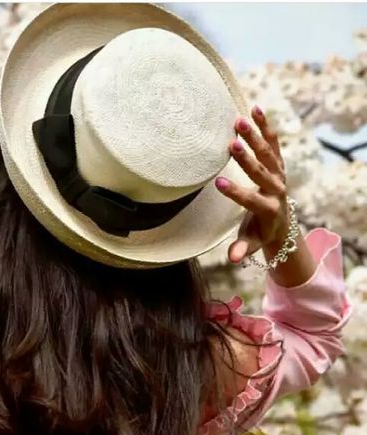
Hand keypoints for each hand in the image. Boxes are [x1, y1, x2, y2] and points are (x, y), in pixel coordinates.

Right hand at [214, 105, 289, 263]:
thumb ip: (242, 249)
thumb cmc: (259, 233)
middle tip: (232, 144)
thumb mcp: (251, 243)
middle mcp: (276, 188)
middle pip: (261, 171)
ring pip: (267, 152)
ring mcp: (279, 173)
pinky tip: (255, 109)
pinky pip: (273, 142)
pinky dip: (266, 126)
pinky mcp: (279, 163)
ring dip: (254, 136)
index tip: (219, 182)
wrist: (281, 222)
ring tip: (239, 121)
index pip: (250, 199)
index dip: (236, 193)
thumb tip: (233, 259)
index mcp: (268, 209)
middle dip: (246, 159)